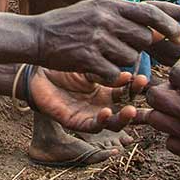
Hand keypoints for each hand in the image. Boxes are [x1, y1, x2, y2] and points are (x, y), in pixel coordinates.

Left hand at [27, 68, 144, 132]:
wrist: (36, 72)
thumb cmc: (62, 64)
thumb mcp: (89, 61)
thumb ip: (107, 62)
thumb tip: (129, 52)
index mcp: (108, 90)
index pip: (129, 92)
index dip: (137, 88)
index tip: (143, 77)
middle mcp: (103, 105)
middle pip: (127, 111)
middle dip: (137, 105)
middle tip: (141, 95)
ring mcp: (90, 115)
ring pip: (114, 124)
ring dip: (124, 118)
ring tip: (131, 109)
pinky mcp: (76, 123)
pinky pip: (93, 126)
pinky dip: (101, 121)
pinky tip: (106, 111)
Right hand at [31, 0, 179, 78]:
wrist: (36, 35)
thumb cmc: (69, 24)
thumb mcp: (96, 10)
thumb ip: (124, 16)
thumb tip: (157, 28)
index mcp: (109, 4)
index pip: (150, 12)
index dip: (170, 25)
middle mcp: (105, 18)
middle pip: (144, 39)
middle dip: (138, 47)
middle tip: (119, 47)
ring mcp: (96, 38)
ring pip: (130, 57)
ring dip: (121, 62)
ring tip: (101, 55)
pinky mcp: (88, 57)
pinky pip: (114, 73)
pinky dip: (109, 76)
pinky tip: (95, 69)